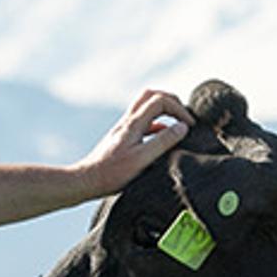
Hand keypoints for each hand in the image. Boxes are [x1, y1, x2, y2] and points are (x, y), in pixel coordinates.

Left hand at [77, 88, 191, 192]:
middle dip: (171, 101)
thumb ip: (163, 141)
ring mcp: (124, 128)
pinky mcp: (123, 138)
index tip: (189, 126)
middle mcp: (128, 121)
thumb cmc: (113, 173)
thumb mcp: (142, 158)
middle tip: (183, 116)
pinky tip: (162, 138)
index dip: (179, 109)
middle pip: (150, 95)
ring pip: (145, 107)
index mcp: (133, 123)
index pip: (160, 101)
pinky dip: (157, 124)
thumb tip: (183, 127)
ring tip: (177, 124)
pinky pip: (143, 122)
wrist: (88, 180)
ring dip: (164, 110)